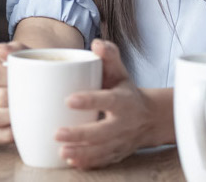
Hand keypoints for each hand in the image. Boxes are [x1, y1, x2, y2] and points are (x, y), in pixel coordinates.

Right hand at [0, 41, 26, 143]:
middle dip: (15, 99)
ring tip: (24, 113)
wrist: (36, 91)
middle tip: (30, 99)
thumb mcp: (26, 56)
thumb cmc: (30, 72)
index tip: (26, 80)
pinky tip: (17, 127)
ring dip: (11, 117)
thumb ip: (14, 49)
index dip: (9, 78)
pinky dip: (5, 133)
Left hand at [55, 39, 168, 168]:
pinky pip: (103, 161)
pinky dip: (88, 162)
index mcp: (124, 101)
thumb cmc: (124, 89)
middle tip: (57, 134)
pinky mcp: (117, 154)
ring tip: (61, 151)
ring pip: (102, 150)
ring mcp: (121, 141)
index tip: (68, 100)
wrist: (148, 117)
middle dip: (80, 135)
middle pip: (103, 132)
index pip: (107, 100)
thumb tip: (96, 44)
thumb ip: (109, 55)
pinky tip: (71, 161)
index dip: (89, 100)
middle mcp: (124, 124)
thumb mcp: (120, 71)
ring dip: (81, 153)